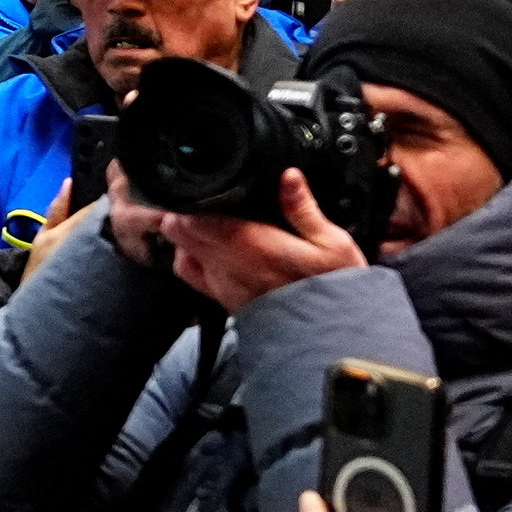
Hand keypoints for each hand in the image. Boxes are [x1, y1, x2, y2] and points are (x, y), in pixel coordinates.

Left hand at [158, 170, 370, 309]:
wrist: (330, 335)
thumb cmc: (334, 286)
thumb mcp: (333, 243)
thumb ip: (303, 208)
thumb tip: (288, 175)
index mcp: (250, 244)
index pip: (192, 219)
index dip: (189, 199)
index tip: (202, 186)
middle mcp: (227, 265)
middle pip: (177, 232)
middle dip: (183, 212)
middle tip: (203, 199)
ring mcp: (221, 284)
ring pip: (179, 251)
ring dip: (186, 235)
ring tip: (205, 221)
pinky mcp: (223, 298)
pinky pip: (189, 273)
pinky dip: (189, 257)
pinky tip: (208, 249)